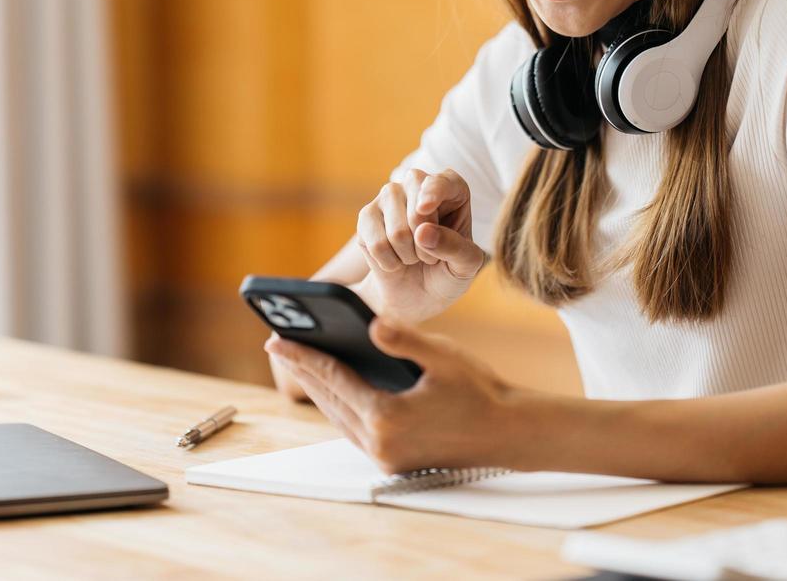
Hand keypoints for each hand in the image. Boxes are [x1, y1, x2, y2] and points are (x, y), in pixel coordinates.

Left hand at [265, 318, 520, 473]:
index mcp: (387, 419)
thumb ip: (404, 339)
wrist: (509, 434)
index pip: (333, 380)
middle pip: (329, 401)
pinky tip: (335, 388)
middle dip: (303, 371)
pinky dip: (340, 406)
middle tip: (279, 345)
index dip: (302, 356)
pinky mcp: (394, 462)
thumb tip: (370, 324)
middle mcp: (380, 445)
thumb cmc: (481, 392)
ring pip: (338, 419)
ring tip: (301, 363)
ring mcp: (386, 458)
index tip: (276, 338)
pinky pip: (354, 430)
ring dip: (318, 391)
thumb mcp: (443, 357)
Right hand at [354, 168, 485, 324]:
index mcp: (451, 189)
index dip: (433, 192)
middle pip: (416, 207)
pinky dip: (390, 262)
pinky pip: (376, 244)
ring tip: (413, 256)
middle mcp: (417, 184)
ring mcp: (390, 197)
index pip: (442, 181)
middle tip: (430, 254)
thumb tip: (422, 232)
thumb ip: (455, 248)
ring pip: (397, 231)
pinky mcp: (367, 215)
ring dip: (408, 256)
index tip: (425, 207)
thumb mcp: (466, 265)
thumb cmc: (448, 270)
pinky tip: (395, 260)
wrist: (418, 291)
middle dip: (425, 242)